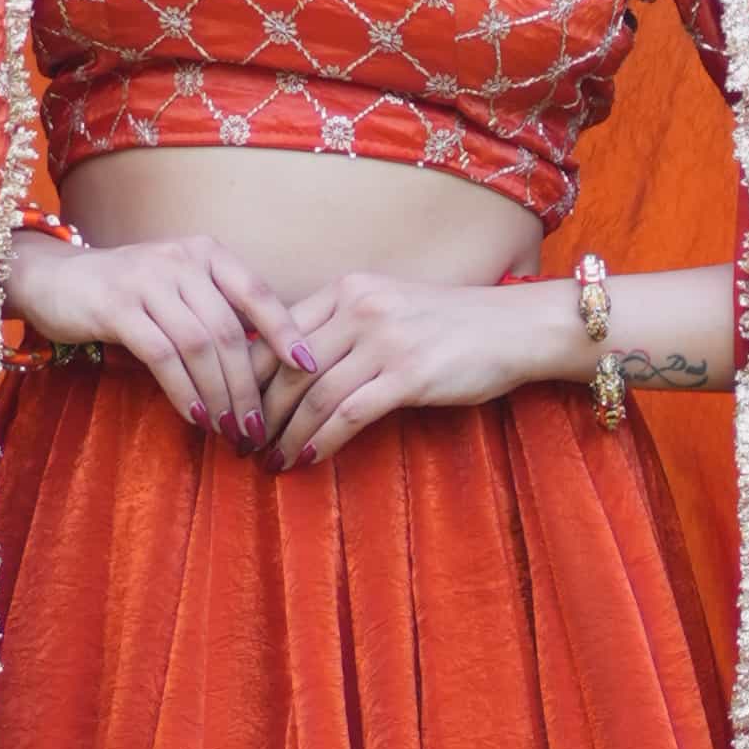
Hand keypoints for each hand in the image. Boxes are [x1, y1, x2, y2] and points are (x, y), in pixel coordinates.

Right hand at [5, 223, 288, 444]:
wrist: (53, 278)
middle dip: (247, 386)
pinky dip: (183, 390)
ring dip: (219, 395)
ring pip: (199, 345)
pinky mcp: (116, 306)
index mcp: (205, 253)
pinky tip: (195, 416)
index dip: (285, 331)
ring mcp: (147, 280)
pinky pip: (162, 355)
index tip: (308, 369)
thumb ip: (214, 313)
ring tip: (230, 431)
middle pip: (228, 331)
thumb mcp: (177, 290)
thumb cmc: (126, 293)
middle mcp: (181, 260)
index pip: (257, 292)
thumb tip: (266, 367)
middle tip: (258, 428)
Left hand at [239, 269, 564, 470]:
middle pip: (286, 368)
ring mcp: (385, 340)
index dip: (246, 374)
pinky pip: (349, 414)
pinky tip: (306, 458)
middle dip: (258, 412)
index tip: (232, 406)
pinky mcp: (409, 374)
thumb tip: (292, 367)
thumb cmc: (452, 323)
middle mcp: (360, 308)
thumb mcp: (389, 306)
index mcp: (349, 289)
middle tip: (242, 443)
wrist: (515, 326)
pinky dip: (322, 440)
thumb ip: (343, 326)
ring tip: (269, 460)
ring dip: (285, 434)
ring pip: (313, 395)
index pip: (277, 332)